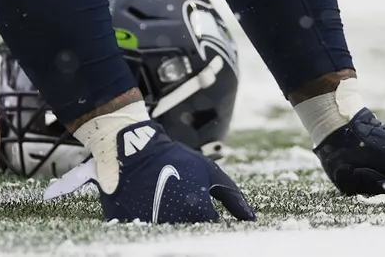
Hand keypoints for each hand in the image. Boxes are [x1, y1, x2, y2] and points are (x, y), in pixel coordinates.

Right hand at [45, 120, 254, 223]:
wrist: (134, 148)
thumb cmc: (176, 158)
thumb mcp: (209, 171)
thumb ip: (232, 196)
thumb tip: (251, 219)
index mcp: (197, 210)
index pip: (214, 231)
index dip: (216, 225)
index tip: (212, 216)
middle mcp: (175, 221)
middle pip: (192, 235)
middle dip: (195, 226)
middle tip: (189, 208)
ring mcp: (152, 225)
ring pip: (171, 234)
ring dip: (175, 225)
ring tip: (171, 206)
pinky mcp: (133, 225)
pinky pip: (148, 233)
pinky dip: (154, 226)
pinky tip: (155, 210)